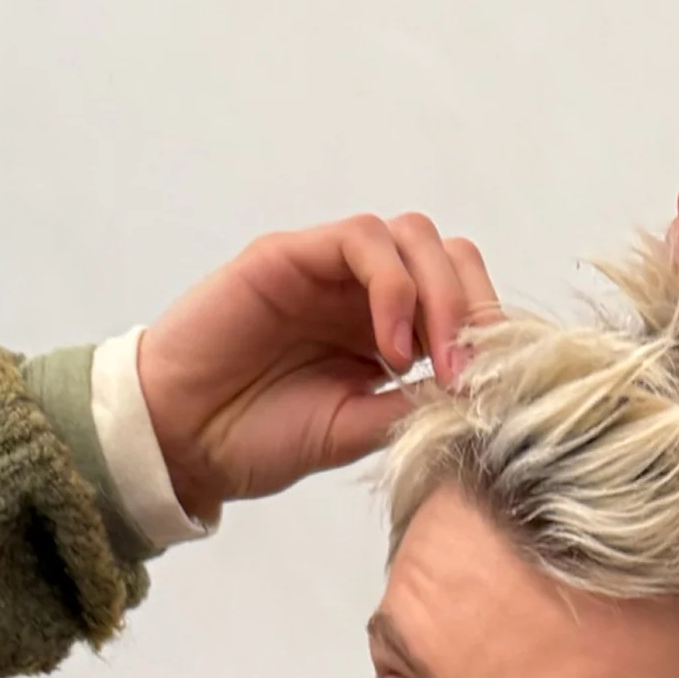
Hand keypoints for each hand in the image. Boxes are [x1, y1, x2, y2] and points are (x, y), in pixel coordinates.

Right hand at [134, 216, 501, 518]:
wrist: (182, 440)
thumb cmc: (260, 438)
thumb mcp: (357, 432)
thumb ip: (413, 404)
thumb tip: (481, 391)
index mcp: (388, 331)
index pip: (463, 300)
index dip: (489, 334)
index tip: (495, 391)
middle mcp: (364, 292)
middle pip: (450, 256)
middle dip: (474, 308)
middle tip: (467, 374)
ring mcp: (328, 269)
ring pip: (413, 237)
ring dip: (438, 296)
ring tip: (424, 363)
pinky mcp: (290, 253)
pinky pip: (362, 240)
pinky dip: (392, 286)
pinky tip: (387, 346)